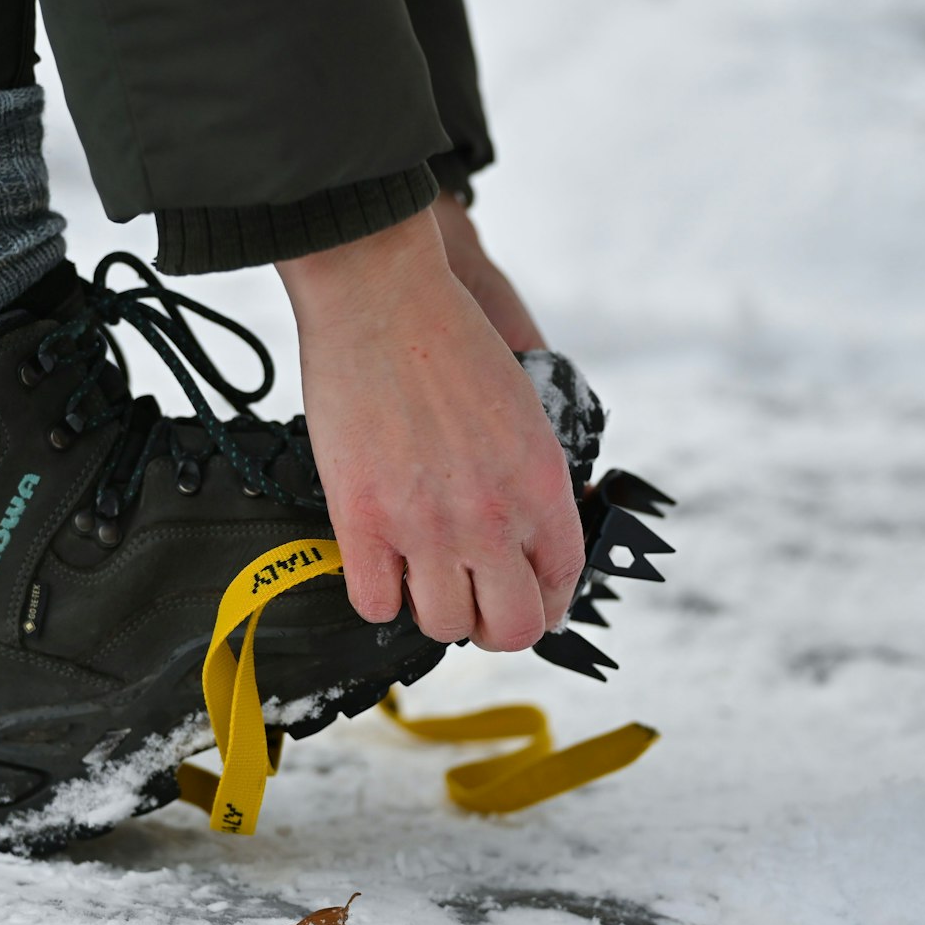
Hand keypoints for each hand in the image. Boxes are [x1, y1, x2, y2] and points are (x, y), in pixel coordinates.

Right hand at [277, 209, 583, 651]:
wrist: (380, 295)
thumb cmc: (446, 336)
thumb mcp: (521, 409)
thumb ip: (528, 476)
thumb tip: (523, 529)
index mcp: (541, 484)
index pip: (561, 584)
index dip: (542, 602)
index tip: (522, 596)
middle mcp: (492, 516)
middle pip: (509, 628)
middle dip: (492, 624)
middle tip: (471, 600)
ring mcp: (426, 526)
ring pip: (441, 625)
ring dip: (432, 607)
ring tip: (419, 575)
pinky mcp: (363, 522)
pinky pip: (374, 604)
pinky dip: (378, 594)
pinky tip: (377, 564)